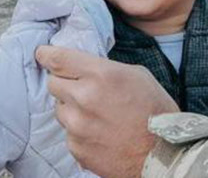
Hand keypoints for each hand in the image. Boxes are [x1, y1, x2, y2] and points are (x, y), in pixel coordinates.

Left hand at [36, 45, 176, 177]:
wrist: (163, 153)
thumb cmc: (156, 112)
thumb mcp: (137, 75)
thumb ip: (105, 69)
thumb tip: (84, 68)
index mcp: (100, 75)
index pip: (58, 59)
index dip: (47, 54)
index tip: (43, 54)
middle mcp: (83, 98)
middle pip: (53, 83)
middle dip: (65, 83)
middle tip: (82, 88)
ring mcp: (77, 126)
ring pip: (60, 109)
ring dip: (72, 108)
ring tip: (96, 114)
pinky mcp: (76, 148)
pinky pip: (68, 133)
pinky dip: (79, 131)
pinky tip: (100, 132)